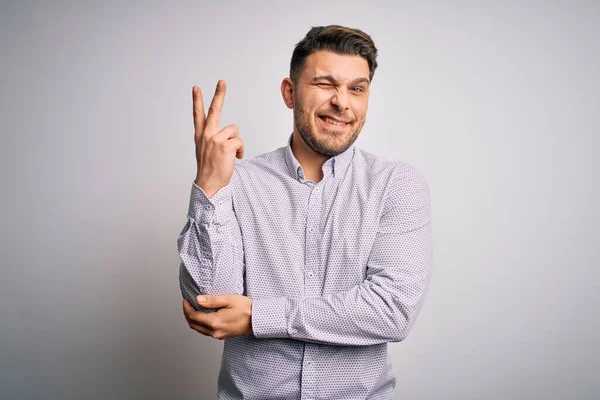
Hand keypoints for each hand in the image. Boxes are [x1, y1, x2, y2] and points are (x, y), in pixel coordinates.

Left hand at [183, 295, 252, 339]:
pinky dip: (200, 324)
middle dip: (187, 314)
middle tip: (187, 304)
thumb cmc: (246, 308)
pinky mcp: (221, 335)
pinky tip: (203, 316)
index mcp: (215, 322)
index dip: (187, 308)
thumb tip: (198, 299)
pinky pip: (205, 331)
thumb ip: (212, 300)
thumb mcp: (229, 300)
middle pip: (193, 324)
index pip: (193, 316)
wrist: (257, 320)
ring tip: (193, 309)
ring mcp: (218, 335)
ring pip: (198, 329)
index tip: (186, 300)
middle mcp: (214, 331)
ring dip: (193, 319)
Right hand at [193, 81, 243, 197]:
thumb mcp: (207, 151)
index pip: (198, 115)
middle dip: (219, 94)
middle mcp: (206, 135)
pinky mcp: (225, 145)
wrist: (209, 183)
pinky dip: (240, 150)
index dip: (197, 101)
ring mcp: (215, 139)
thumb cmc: (210, 169)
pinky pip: (239, 141)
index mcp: (201, 136)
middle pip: (214, 110)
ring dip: (236, 142)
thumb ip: (214, 139)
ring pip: (234, 130)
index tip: (196, 88)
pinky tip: (235, 158)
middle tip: (222, 82)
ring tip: (231, 154)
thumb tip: (230, 135)